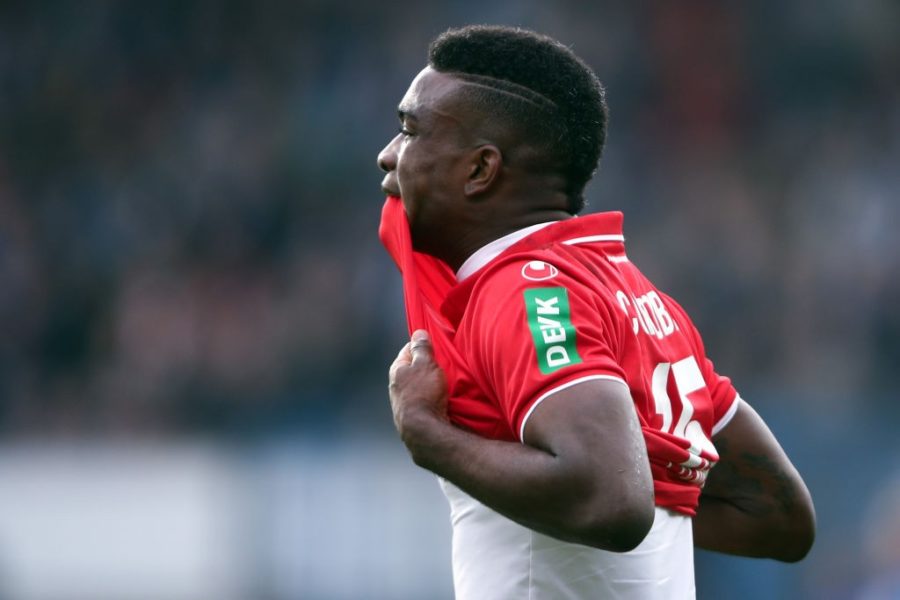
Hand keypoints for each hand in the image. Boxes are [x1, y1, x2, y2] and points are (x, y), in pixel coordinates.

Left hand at [388, 330, 449, 445]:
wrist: (422, 430)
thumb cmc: (423, 392)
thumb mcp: (426, 364)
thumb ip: (422, 348)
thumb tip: (418, 332)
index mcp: (397, 370)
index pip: (408, 350)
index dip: (422, 346)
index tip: (435, 347)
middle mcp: (396, 386)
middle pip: (414, 369)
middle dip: (427, 366)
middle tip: (443, 365)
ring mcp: (403, 403)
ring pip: (419, 386)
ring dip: (430, 384)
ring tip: (445, 385)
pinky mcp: (412, 416)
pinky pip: (423, 401)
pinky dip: (431, 398)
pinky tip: (441, 401)